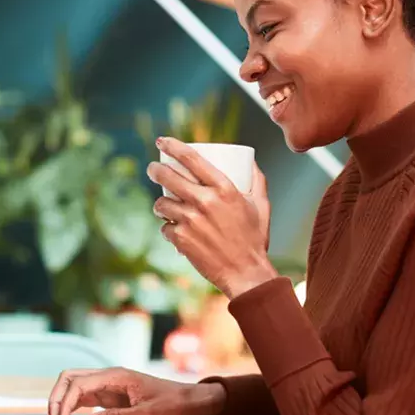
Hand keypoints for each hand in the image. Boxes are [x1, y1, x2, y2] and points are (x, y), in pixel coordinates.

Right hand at [47, 367, 225, 414]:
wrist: (187, 399)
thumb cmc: (171, 403)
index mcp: (117, 376)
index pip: (79, 383)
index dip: (64, 403)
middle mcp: (109, 376)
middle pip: (71, 378)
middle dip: (56, 397)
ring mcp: (108, 384)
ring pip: (74, 385)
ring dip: (61, 401)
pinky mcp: (110, 394)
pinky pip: (84, 395)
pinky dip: (71, 405)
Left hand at [147, 137, 276, 298]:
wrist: (246, 273)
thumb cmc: (254, 239)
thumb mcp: (261, 205)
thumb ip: (258, 180)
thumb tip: (250, 161)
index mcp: (224, 188)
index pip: (191, 158)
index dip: (172, 146)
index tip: (162, 141)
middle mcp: (205, 201)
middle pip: (168, 176)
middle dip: (155, 170)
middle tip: (153, 169)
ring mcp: (191, 220)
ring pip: (161, 203)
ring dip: (160, 204)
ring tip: (164, 206)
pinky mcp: (181, 239)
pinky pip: (165, 228)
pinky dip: (168, 229)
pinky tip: (174, 231)